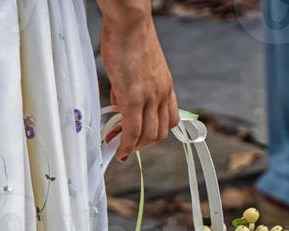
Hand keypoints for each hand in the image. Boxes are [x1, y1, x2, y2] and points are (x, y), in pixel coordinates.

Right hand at [99, 2, 178, 161]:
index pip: (170, 121)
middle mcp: (161, 94)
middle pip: (160, 133)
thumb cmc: (129, 38)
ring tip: (119, 147)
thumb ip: (130, 88)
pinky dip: (125, 145)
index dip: (156, 134)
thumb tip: (119, 104)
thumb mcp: (137, 68)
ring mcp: (149, 97)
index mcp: (166, 86)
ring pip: (147, 136)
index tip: (141, 137)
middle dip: (143, 145)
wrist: (129, 21)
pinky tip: (118, 150)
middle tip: (127, 145)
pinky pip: (132, 131)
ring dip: (133, 147)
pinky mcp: (133, 97)